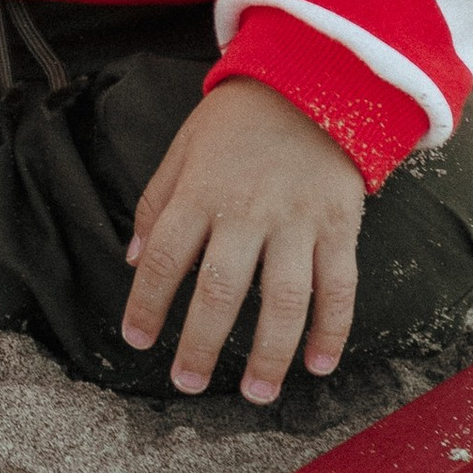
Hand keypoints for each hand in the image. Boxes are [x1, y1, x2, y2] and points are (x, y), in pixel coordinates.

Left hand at [121, 77, 364, 401]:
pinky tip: (318, 364)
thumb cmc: (238, 120)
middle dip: (202, 344)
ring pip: (284, 300)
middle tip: (187, 383)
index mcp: (201, 191)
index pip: (164, 258)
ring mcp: (298, 221)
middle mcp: (247, 211)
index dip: (148, 303)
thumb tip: (133, 260)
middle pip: (221, 290)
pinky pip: (340, 288)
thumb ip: (156, 203)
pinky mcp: (340, 226)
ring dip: (270, 354)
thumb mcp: (184, 148)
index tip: (138, 340)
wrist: (313, 79)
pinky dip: (332, 331)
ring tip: (256, 393)